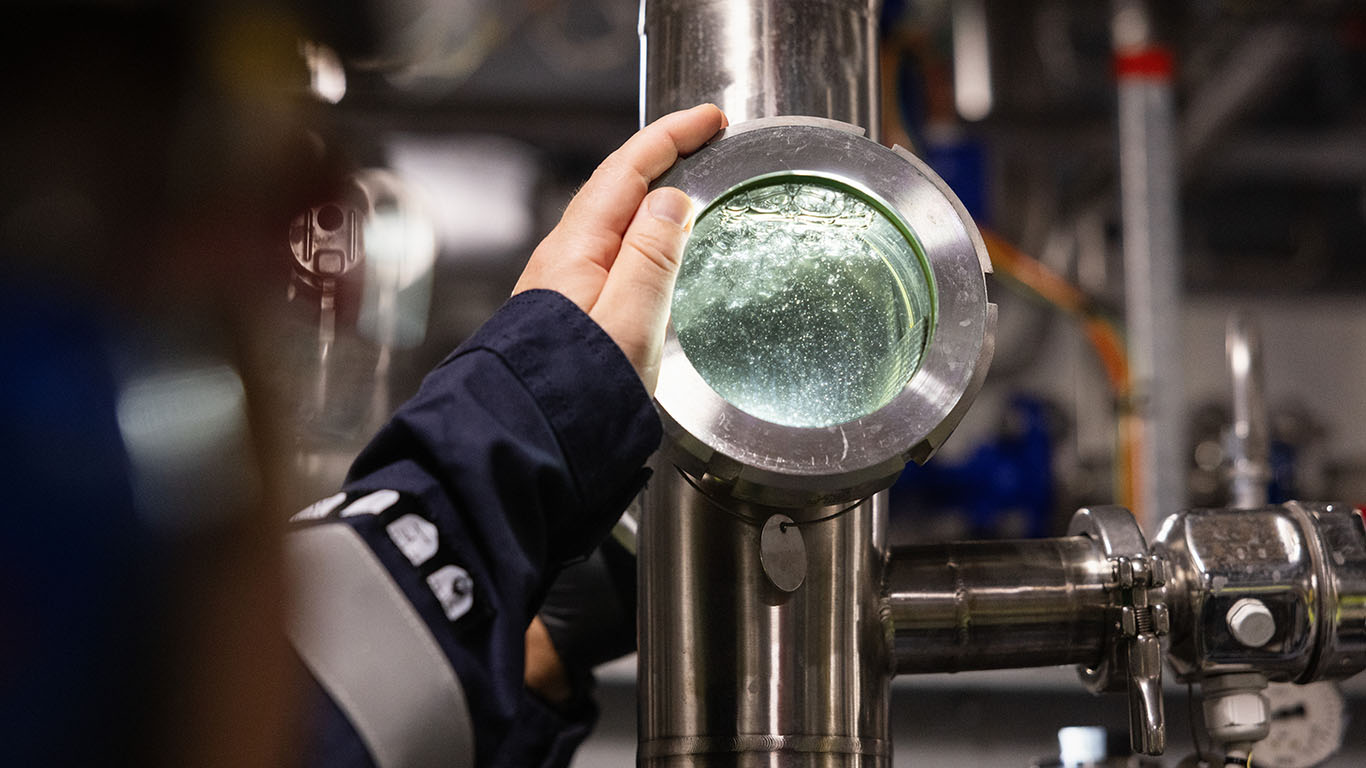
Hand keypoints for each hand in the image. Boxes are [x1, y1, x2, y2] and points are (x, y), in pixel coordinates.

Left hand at [513, 104, 726, 393]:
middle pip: (618, 186)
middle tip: (706, 139)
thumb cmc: (577, 390)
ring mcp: (565, 283)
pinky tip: (659, 245)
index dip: (670, 136)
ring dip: (654, 192)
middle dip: (663, 155)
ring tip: (691, 182)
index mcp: (577, 249)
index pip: (627, 170)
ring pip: (614, 218)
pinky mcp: (572, 308)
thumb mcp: (629, 320)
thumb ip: (652, 256)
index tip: (708, 120)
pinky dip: (643, 230)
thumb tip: (671, 200)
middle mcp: (565, 258)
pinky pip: (612, 249)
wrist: (531, 440)